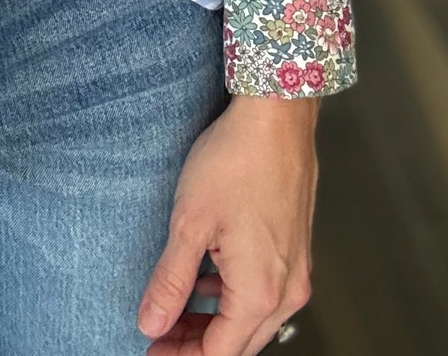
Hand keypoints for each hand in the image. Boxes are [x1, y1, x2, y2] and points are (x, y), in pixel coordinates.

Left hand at [136, 94, 318, 353]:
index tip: (150, 349)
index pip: (219, 354)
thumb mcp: (189, 222)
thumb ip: (171, 280)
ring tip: (174, 311)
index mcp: (260, 292)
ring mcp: (297, 271)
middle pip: (239, 344)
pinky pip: (265, 293)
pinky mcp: (296, 250)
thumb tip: (151, 324)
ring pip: (253, 321)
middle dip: (196, 345)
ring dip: (214, 323)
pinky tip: (207, 282)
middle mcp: (287, 291)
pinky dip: (233, 299)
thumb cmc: (235, 160)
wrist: (278, 115)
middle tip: (158, 336)